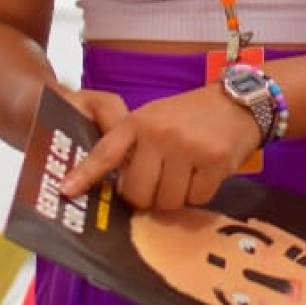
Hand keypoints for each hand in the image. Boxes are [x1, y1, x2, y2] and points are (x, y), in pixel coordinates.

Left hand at [61, 84, 260, 210]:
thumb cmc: (189, 115)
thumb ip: (134, 146)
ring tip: (183, 176)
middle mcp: (160, 135)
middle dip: (146, 199)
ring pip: (168, 201)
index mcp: (138, 123)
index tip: (67, 190)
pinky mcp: (215, 161)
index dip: (85, 175)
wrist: (238, 103)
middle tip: (157, 185)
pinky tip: (203, 174)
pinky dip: (199, 194)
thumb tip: (116, 187)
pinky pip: (197, 199)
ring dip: (175, 198)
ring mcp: (188, 148)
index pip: (105, 153)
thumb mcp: (154, 118)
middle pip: (139, 194)